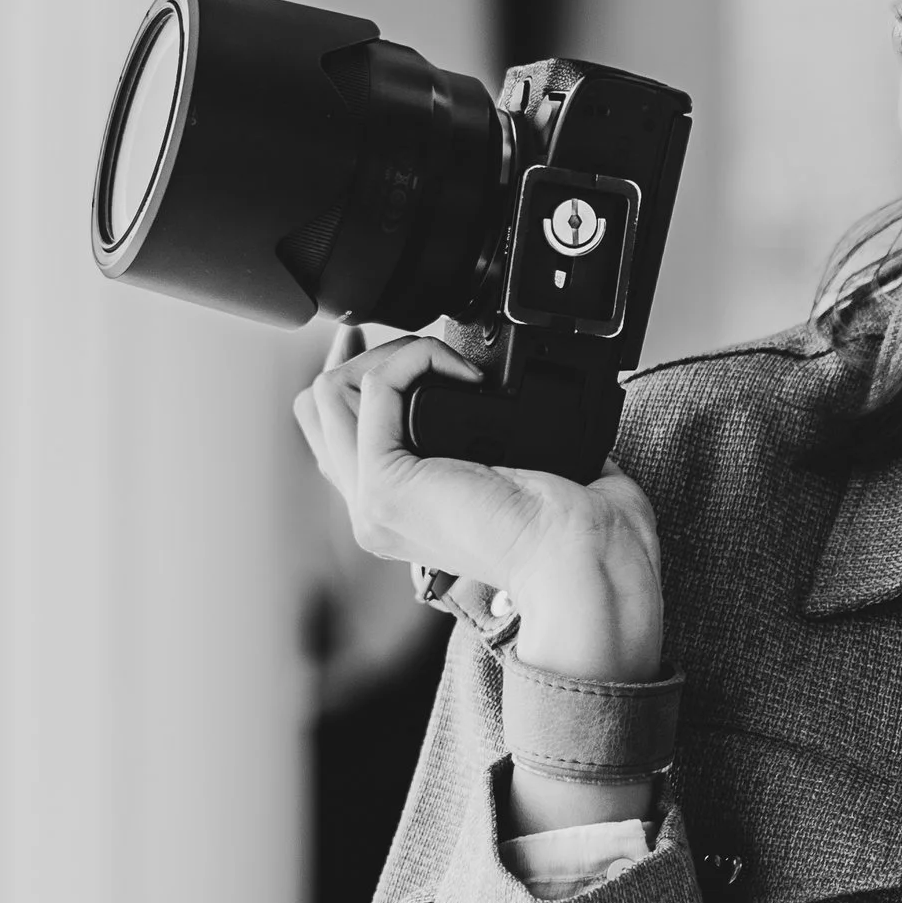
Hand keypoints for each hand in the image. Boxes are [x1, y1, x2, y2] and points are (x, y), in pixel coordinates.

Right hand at [294, 323, 663, 682]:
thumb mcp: (513, 476)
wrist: (582, 560)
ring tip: (449, 363)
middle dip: (368, 358)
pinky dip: (417, 357)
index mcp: (400, 514)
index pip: (332, 437)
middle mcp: (374, 512)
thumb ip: (482, 442)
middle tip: (426, 350)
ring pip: (330, 392)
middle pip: (319, 409)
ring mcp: (374, 502)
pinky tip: (465, 373)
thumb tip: (498, 396)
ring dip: (393, 354)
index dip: (351, 380)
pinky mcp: (388, 483)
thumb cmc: (573, 531)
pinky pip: (376, 386)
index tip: (380, 342)